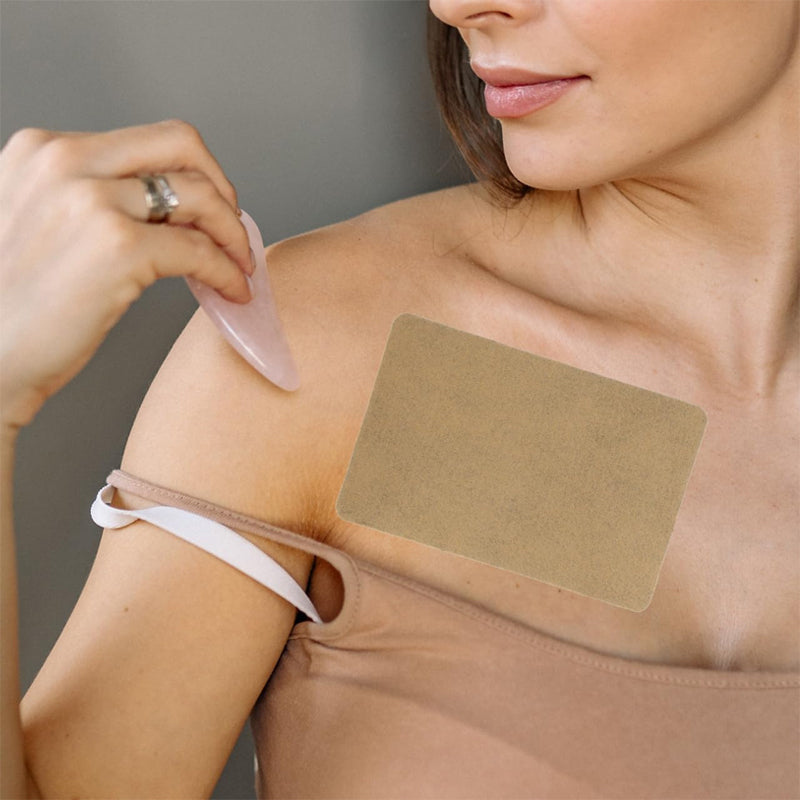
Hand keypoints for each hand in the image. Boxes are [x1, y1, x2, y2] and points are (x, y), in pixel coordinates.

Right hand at [0, 120, 252, 429]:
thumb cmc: (13, 307)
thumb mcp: (41, 223)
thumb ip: (89, 199)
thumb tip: (164, 205)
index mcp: (43, 151)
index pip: (147, 141)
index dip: (192, 173)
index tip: (208, 208)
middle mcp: (65, 161)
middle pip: (182, 145)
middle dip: (222, 188)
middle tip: (233, 229)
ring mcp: (92, 201)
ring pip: (201, 195)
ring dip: (233, 233)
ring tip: (239, 265)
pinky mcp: (119, 247)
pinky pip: (201, 250)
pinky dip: (227, 271)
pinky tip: (232, 291)